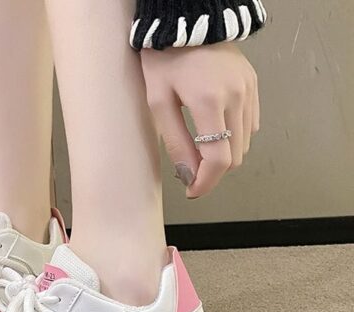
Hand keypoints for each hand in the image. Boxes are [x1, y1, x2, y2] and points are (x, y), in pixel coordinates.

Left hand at [140, 43, 259, 198]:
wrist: (187, 20)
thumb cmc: (165, 58)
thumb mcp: (159, 102)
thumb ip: (176, 142)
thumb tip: (189, 175)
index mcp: (210, 102)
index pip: (218, 160)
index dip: (206, 183)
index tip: (192, 191)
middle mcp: (236, 97)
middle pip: (233, 157)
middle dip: (211, 172)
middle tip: (190, 172)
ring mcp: (249, 90)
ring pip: (244, 143)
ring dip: (222, 155)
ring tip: (198, 149)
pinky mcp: (253, 85)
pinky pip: (250, 125)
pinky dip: (234, 137)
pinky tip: (214, 131)